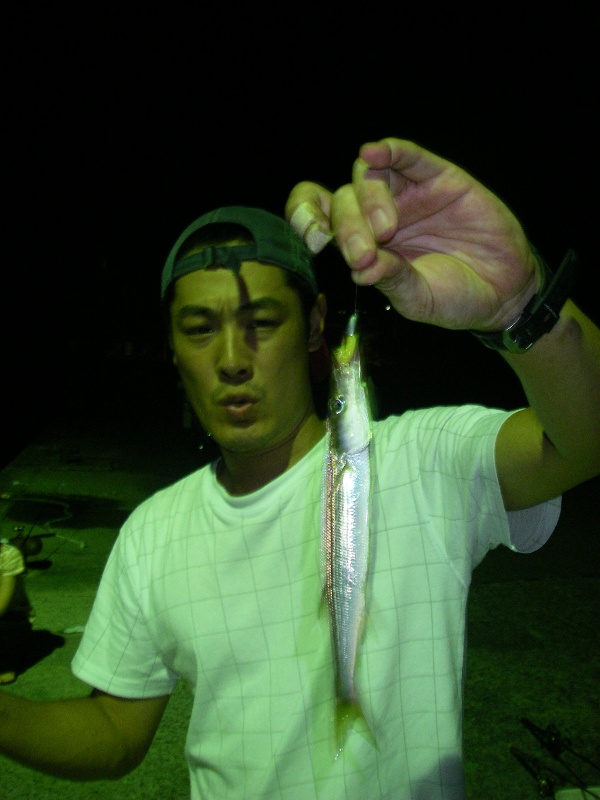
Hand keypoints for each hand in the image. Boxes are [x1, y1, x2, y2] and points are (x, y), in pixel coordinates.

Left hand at [286, 138, 539, 330]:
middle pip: (342, 202)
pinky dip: (389, 151)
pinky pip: (407, 156)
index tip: (314, 240)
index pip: (323, 222)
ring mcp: (407, 195)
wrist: (503, 291)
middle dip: (348, 227)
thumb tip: (360, 269)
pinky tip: (376, 153)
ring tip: (386, 230)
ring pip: (366, 177)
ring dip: (367, 199)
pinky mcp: (437, 178)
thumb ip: (391, 280)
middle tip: (366, 253)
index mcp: (365, 246)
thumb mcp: (417, 299)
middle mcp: (379, 216)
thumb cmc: (454, 298)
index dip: (308, 221)